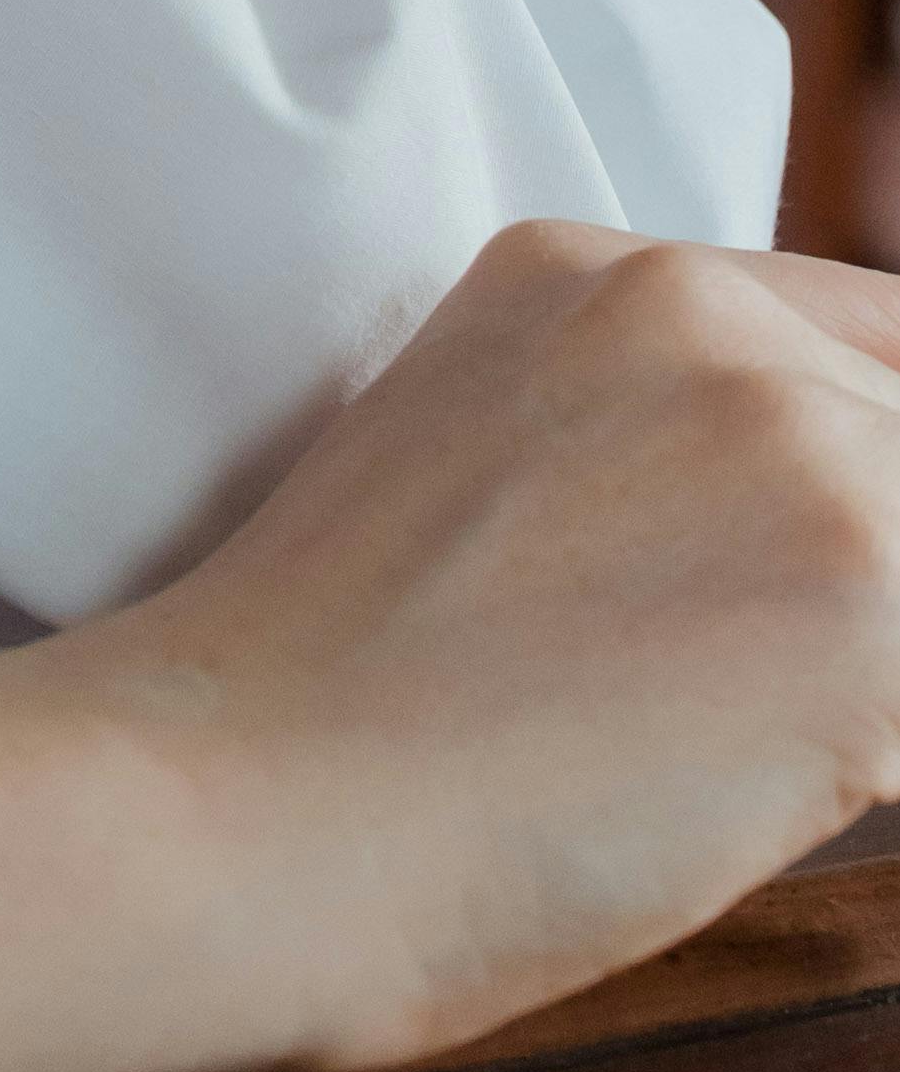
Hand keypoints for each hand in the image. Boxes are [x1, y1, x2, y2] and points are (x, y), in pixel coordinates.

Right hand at [46, 216, 899, 1068]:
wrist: (234, 802)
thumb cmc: (328, 704)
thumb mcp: (478, 463)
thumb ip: (649, 444)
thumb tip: (787, 557)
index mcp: (599, 270)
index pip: (865, 352)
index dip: (859, 483)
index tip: (772, 595)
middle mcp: (711, 314)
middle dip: (857, 598)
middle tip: (704, 696)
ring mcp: (798, 442)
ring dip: (865, 677)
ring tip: (707, 752)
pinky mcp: (863, 597)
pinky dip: (870, 768)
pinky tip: (729, 801)